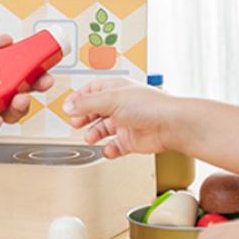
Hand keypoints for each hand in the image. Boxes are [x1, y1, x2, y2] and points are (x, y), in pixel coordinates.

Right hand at [62, 76, 177, 157]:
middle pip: (95, 110)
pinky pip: (115, 146)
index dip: (78, 98)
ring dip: (94, 133)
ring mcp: (126, 122)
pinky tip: (107, 149)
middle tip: (75, 123)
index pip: (91, 90)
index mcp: (115, 89)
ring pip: (103, 128)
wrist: (171, 125)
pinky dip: (109, 149)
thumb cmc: (149, 105)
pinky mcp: (131, 140)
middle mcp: (120, 104)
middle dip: (84, 117)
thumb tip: (68, 106)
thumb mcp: (110, 99)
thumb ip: (86, 104)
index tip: (67, 107)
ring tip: (89, 137)